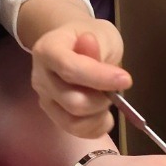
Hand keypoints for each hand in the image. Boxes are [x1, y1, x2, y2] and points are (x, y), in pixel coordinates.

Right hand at [30, 18, 130, 138]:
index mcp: (47, 50)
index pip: (69, 69)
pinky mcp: (53, 115)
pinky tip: (104, 114)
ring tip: (108, 98)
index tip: (126, 79)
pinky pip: (76, 131)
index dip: (99, 77)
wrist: (76, 43)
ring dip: (99, 114)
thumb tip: (90, 46)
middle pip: (73, 102)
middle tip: (115, 87)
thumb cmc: (91, 37)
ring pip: (73, 121)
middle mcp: (40, 77)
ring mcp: (45, 99)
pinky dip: (96, 127)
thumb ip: (97, 45)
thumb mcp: (100, 33)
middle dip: (102, 99)